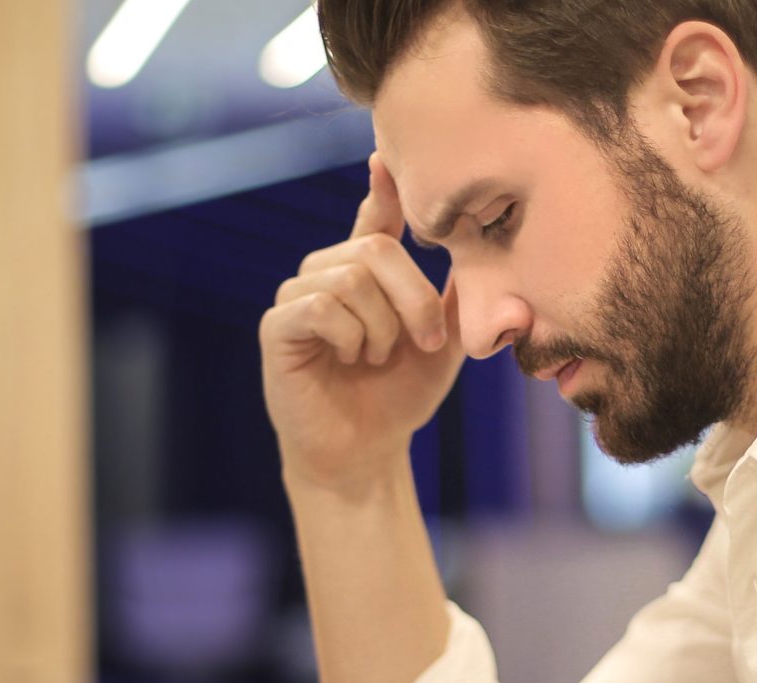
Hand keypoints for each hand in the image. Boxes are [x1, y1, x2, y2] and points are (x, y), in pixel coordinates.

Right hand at [259, 152, 465, 493]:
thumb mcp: (444, 343)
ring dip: (382, 326)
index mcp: (366, 272)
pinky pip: (320, 306)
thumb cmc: (400, 396)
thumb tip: (478, 247)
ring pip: (349, 277)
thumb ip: (454, 296)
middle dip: (413, 298)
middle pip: (373, 249)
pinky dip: (350, 334)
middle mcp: (327, 273)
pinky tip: (351, 358)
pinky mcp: (277, 327)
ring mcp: (298, 297)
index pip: (375, 217)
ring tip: (378, 358)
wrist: (366, 452)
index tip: (385, 157)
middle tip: (427, 341)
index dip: (383, 188)